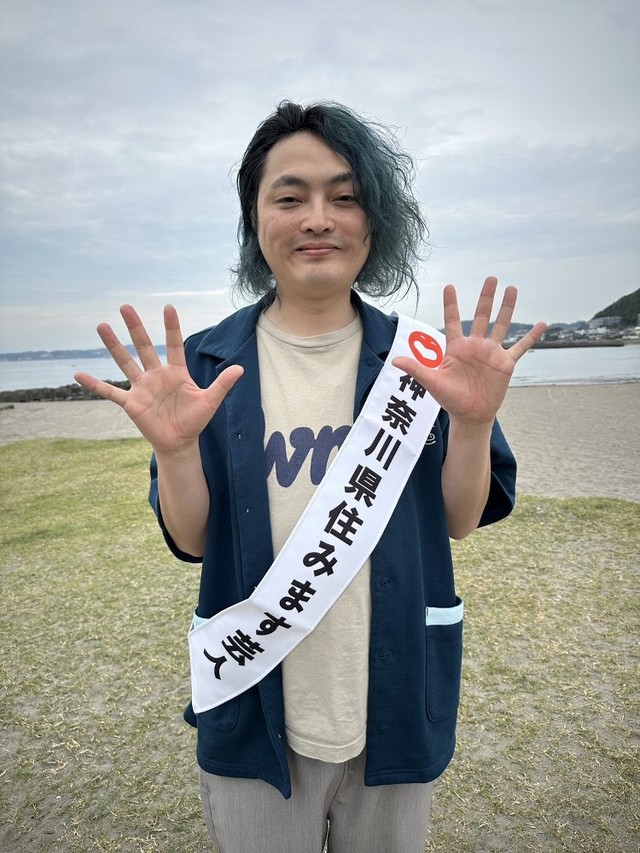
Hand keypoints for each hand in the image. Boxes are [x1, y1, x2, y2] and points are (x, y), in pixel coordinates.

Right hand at [74, 304, 242, 453]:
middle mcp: (156, 375)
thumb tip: (241, 368)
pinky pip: (110, 392)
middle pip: (143, 346)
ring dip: (113, 346)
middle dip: (135, 327)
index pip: (172, 344)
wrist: (180, 442)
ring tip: (101, 326)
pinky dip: (95, 385)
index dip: (171, 327)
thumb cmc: (195, 420)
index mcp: (176, 372)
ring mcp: (142, 388)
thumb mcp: (210, 401)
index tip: (168, 307)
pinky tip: (78, 375)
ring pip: (125, 362)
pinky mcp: (131, 403)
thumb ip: (223, 384)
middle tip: (125, 306)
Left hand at [393, 277, 546, 424]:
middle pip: (481, 316)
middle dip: (486, 297)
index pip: (453, 320)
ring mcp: (491, 353)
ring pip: (501, 325)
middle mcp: (475, 346)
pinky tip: (542, 324)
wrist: (470, 415)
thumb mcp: (432, 383)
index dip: (451, 304)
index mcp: (456, 347)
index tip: (450, 286)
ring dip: (507, 308)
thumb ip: (416, 369)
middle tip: (491, 278)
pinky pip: (521, 347)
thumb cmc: (449, 399)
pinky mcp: (505, 363)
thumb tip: (395, 361)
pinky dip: (532, 336)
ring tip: (512, 289)